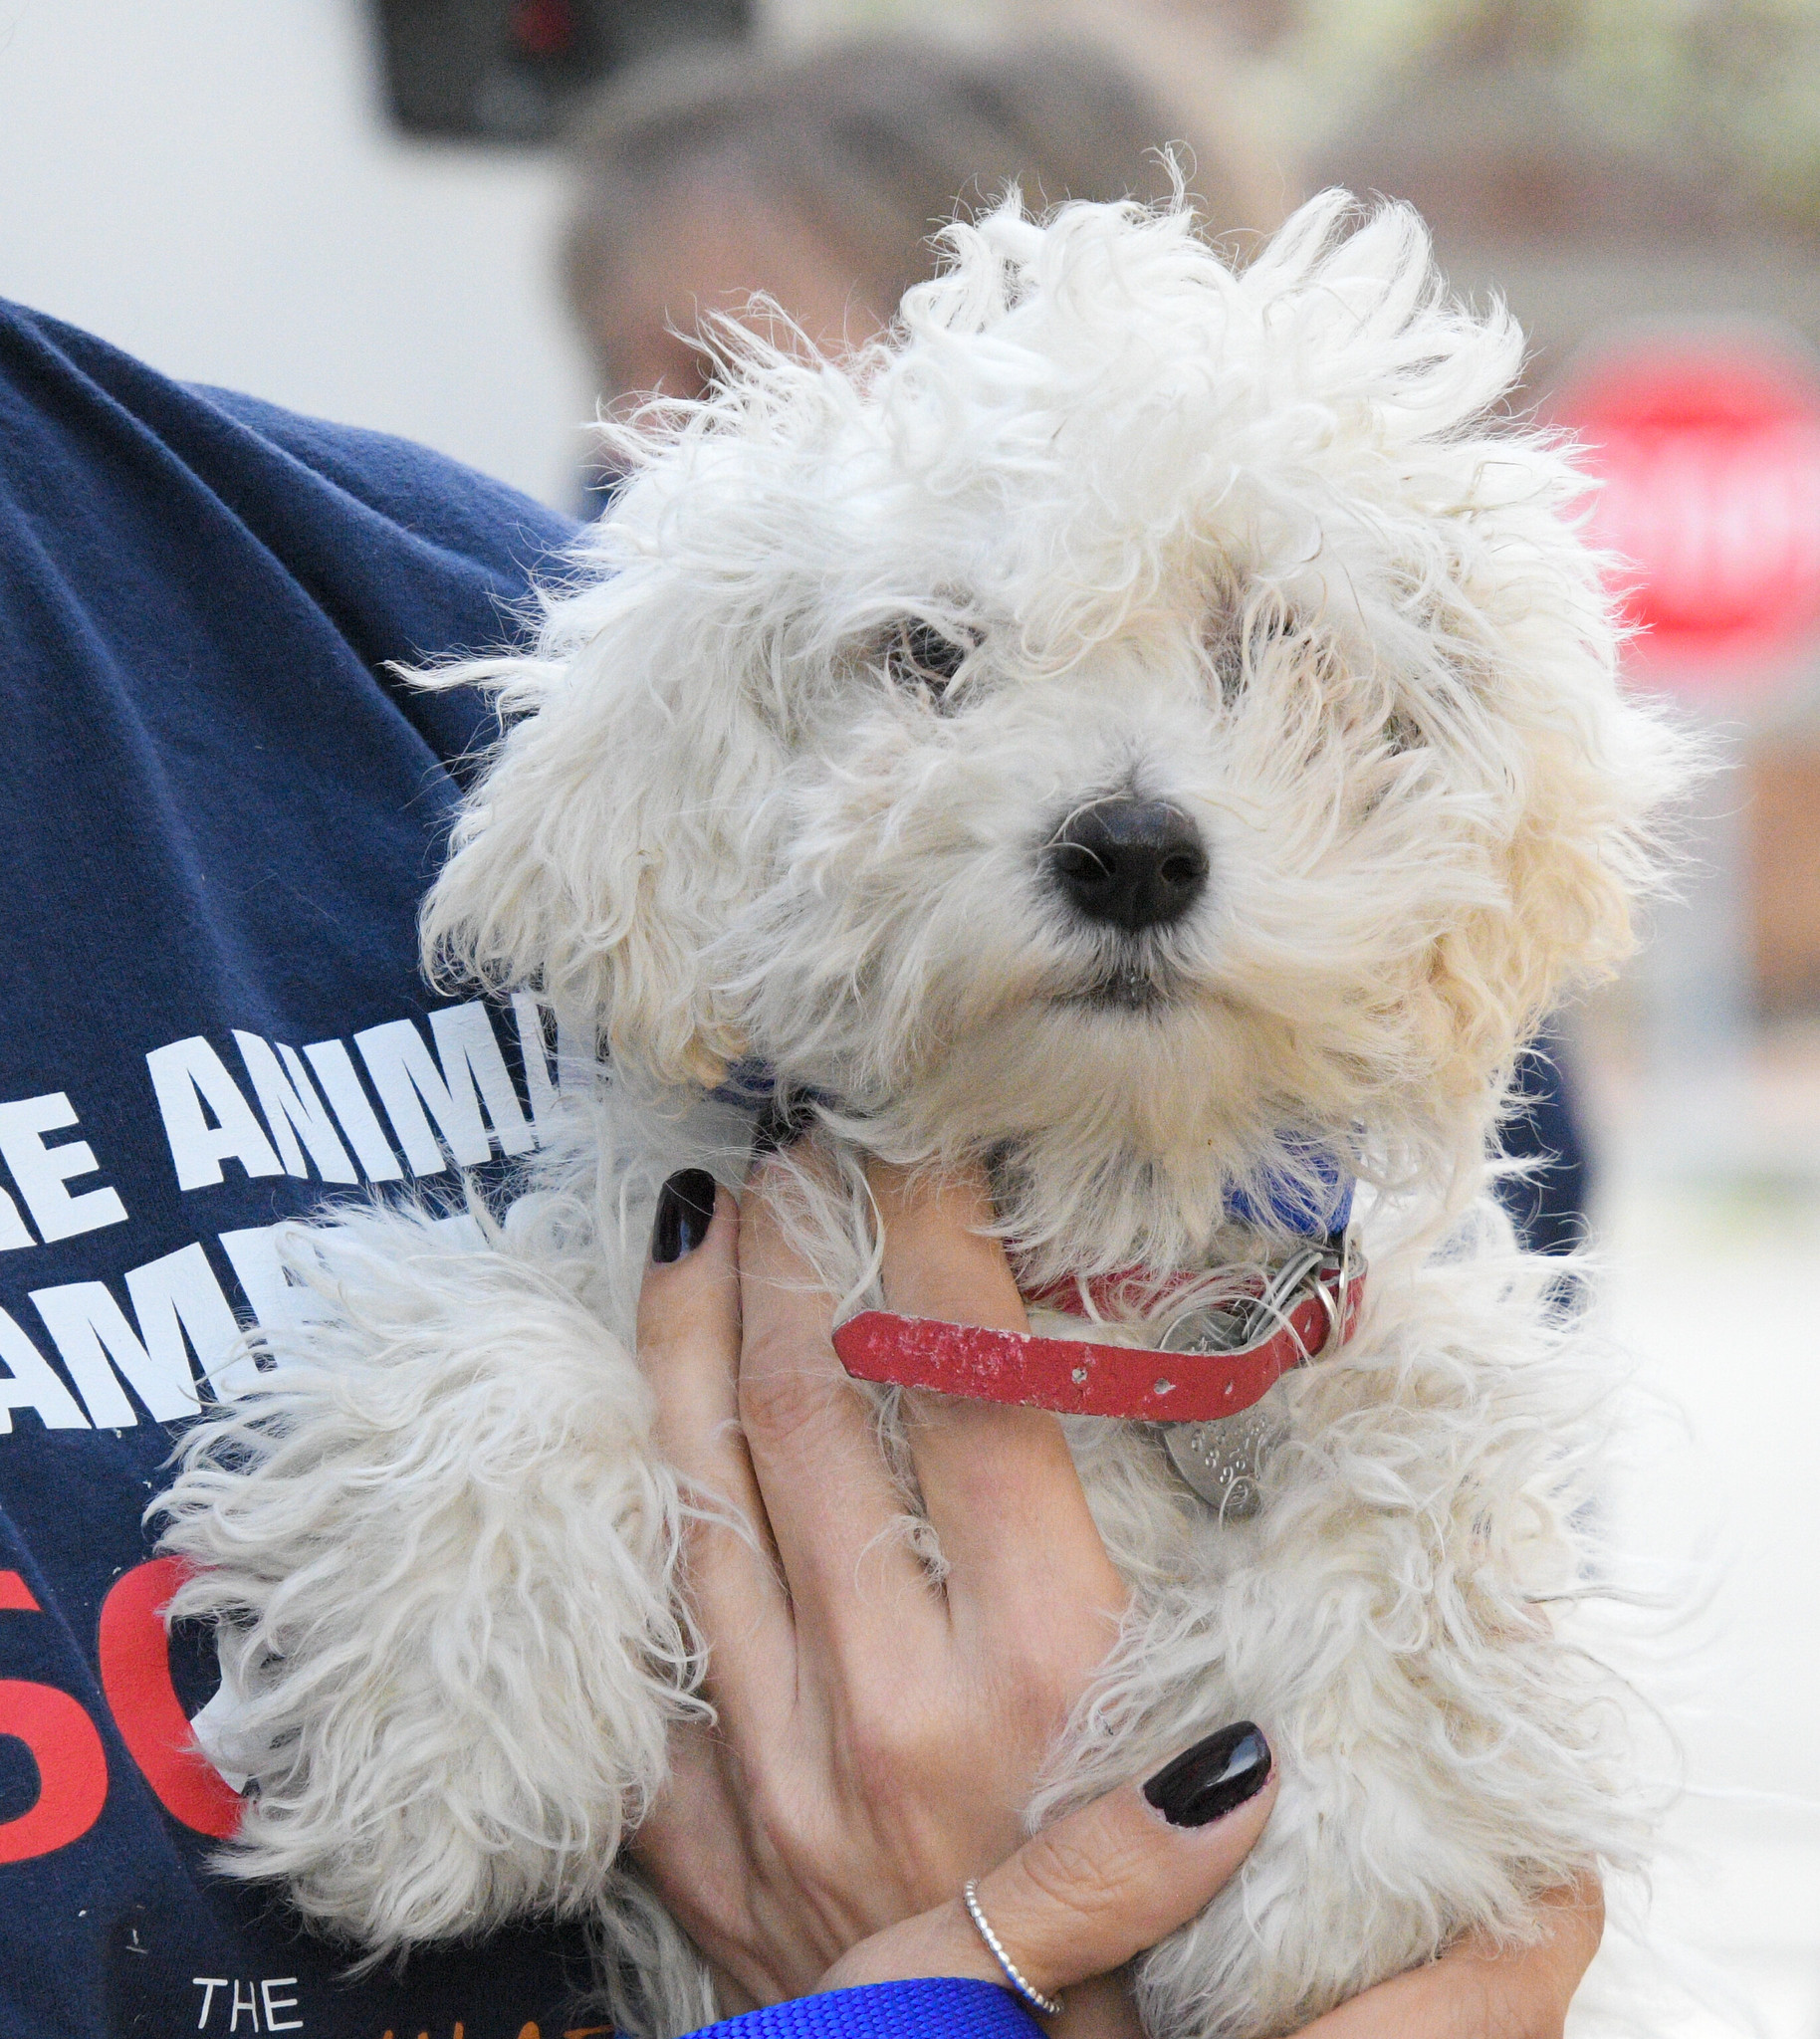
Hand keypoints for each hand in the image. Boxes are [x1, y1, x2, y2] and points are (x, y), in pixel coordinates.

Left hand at [632, 1151, 1602, 2036]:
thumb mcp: (1251, 1880)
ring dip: (695, 1332)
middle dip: (802, 1250)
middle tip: (800, 1144)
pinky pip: (644, 1635)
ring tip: (703, 1213)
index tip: (930, 1141)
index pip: (975, 1396)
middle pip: (815, 1414)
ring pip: (703, 1493)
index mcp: (1048, 1680)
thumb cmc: (1154, 2002)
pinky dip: (634, 1501)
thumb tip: (1234, 1713)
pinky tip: (634, 1406)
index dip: (942, 1247)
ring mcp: (775, 1766)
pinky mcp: (704, 1831)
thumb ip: (1226, 1763)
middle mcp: (892, 1705)